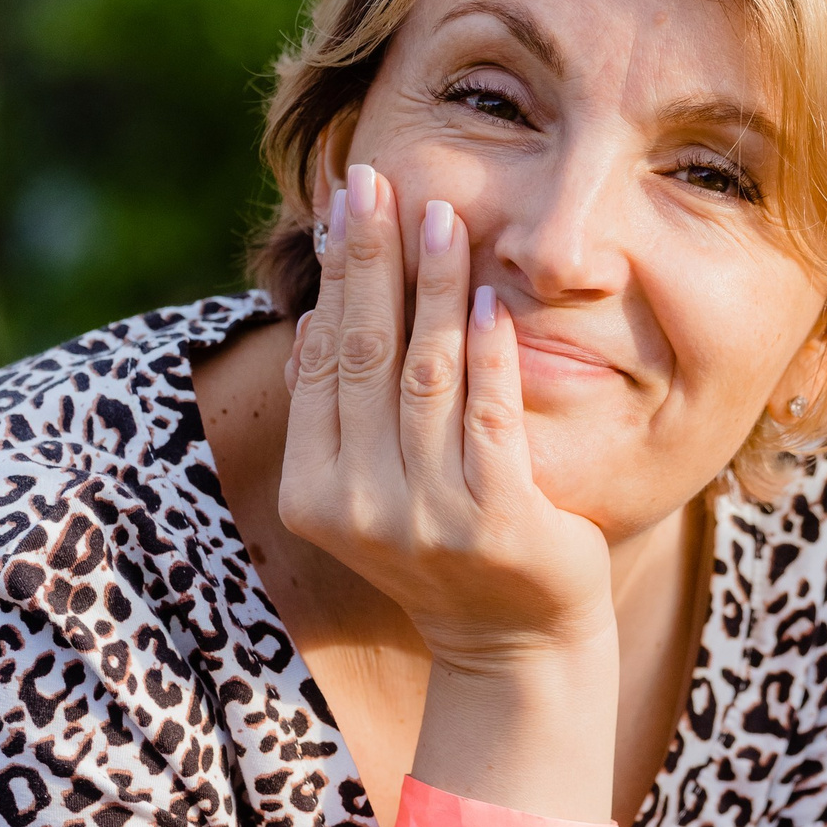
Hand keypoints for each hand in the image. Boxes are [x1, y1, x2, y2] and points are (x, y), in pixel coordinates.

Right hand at [280, 164, 613, 677]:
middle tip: (377, 180)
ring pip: (426, 374)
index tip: (347, 203)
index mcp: (315, 493)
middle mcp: (360, 506)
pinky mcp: (497, 522)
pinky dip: (488, 353)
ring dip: (433, 286)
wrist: (513, 646)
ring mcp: (428, 517)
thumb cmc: (442, 552)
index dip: (336, 276)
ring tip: (442, 216)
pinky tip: (486, 299)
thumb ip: (341, 418)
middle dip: (372, 258)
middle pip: (365, 355)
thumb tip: (314, 321)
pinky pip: (490, 417)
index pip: (324, 360)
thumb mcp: (370, 492)